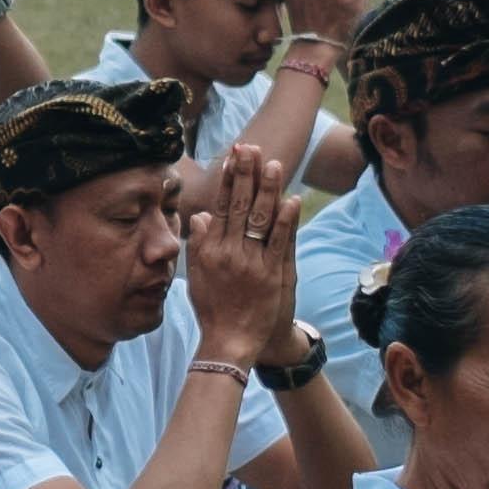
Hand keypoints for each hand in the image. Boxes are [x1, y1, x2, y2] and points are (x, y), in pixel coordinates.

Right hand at [180, 140, 297, 366]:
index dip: (227, 179)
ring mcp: (253, 263)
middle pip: (239, 205)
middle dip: (246, 174)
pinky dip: (286, 220)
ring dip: (267, 189)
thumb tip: (202, 215)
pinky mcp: (273, 275)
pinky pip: (280, 243)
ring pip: (260, 219)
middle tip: (252, 147)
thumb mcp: (197, 276)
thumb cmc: (213, 308)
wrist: (231, 341)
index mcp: (211, 250)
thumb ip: (199, 244)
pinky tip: (292, 200)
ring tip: (274, 164)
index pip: (220, 206)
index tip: (233, 156)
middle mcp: (230, 253)